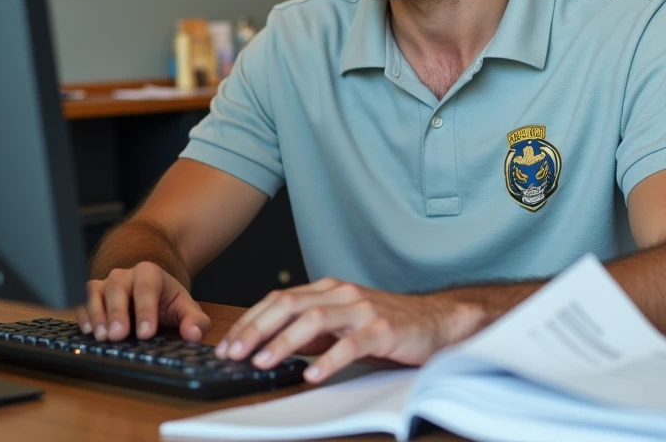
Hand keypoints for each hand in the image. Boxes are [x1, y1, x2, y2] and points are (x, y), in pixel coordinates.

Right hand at [74, 261, 210, 342]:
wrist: (152, 288)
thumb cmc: (167, 301)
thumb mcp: (185, 308)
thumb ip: (195, 320)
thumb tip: (194, 333)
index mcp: (150, 273)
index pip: (147, 289)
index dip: (146, 311)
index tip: (146, 333)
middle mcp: (126, 275)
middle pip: (118, 288)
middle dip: (117, 313)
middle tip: (118, 335)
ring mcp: (107, 283)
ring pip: (97, 291)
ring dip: (97, 314)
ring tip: (101, 336)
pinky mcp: (94, 293)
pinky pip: (83, 299)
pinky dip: (83, 314)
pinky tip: (87, 330)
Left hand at [214, 278, 476, 383]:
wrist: (436, 321)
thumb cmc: (387, 324)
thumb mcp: (342, 322)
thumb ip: (311, 329)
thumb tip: (269, 345)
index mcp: (328, 290)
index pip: (279, 300)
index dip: (251, 321)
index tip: (229, 344)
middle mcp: (342, 294)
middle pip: (289, 305)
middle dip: (256, 329)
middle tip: (234, 352)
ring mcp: (363, 310)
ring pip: (314, 320)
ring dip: (284, 342)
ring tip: (263, 362)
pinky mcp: (383, 330)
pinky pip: (351, 344)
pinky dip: (328, 360)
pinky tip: (312, 375)